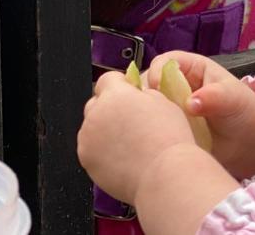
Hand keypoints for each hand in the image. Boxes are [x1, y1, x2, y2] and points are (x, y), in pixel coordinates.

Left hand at [77, 71, 194, 204]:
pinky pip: (91, 148)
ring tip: (127, 142)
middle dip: (109, 107)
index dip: (120, 85)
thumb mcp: (162, 101)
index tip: (128, 93)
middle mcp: (97, 114)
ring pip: (92, 126)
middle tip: (129, 119)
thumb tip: (136, 96)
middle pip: (96, 103)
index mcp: (115, 95)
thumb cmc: (168, 139)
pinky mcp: (86, 160)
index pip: (107, 79)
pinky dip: (101, 150)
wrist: (164, 174)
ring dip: (104, 129)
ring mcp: (88, 139)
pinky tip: (122, 156)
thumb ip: (142, 94)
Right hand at [146, 52, 254, 179]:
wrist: (250, 143)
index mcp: (191, 69)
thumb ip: (213, 96)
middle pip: (149, 84)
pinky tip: (150, 142)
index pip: (164, 63)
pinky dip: (148, 133)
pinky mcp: (168, 130)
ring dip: (144, 116)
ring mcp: (170, 109)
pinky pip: (151, 129)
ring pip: (146, 107)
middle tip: (146, 113)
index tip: (156, 89)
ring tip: (148, 129)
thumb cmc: (243, 110)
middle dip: (144, 95)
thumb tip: (191, 103)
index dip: (156, 72)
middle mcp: (176, 87)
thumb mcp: (232, 98)